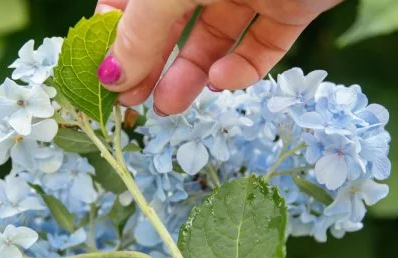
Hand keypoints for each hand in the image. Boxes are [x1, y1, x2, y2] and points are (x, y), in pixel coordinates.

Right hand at [94, 0, 341, 114]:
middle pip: (168, 26)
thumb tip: (110, 77)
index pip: (129, 1)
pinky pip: (261, 44)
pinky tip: (223, 79)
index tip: (107, 78)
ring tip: (169, 106)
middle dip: (149, 65)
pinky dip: (242, 67)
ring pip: (212, 41)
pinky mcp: (290, 7)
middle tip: (134, 106)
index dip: (114, 36)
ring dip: (188, 75)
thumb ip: (141, 29)